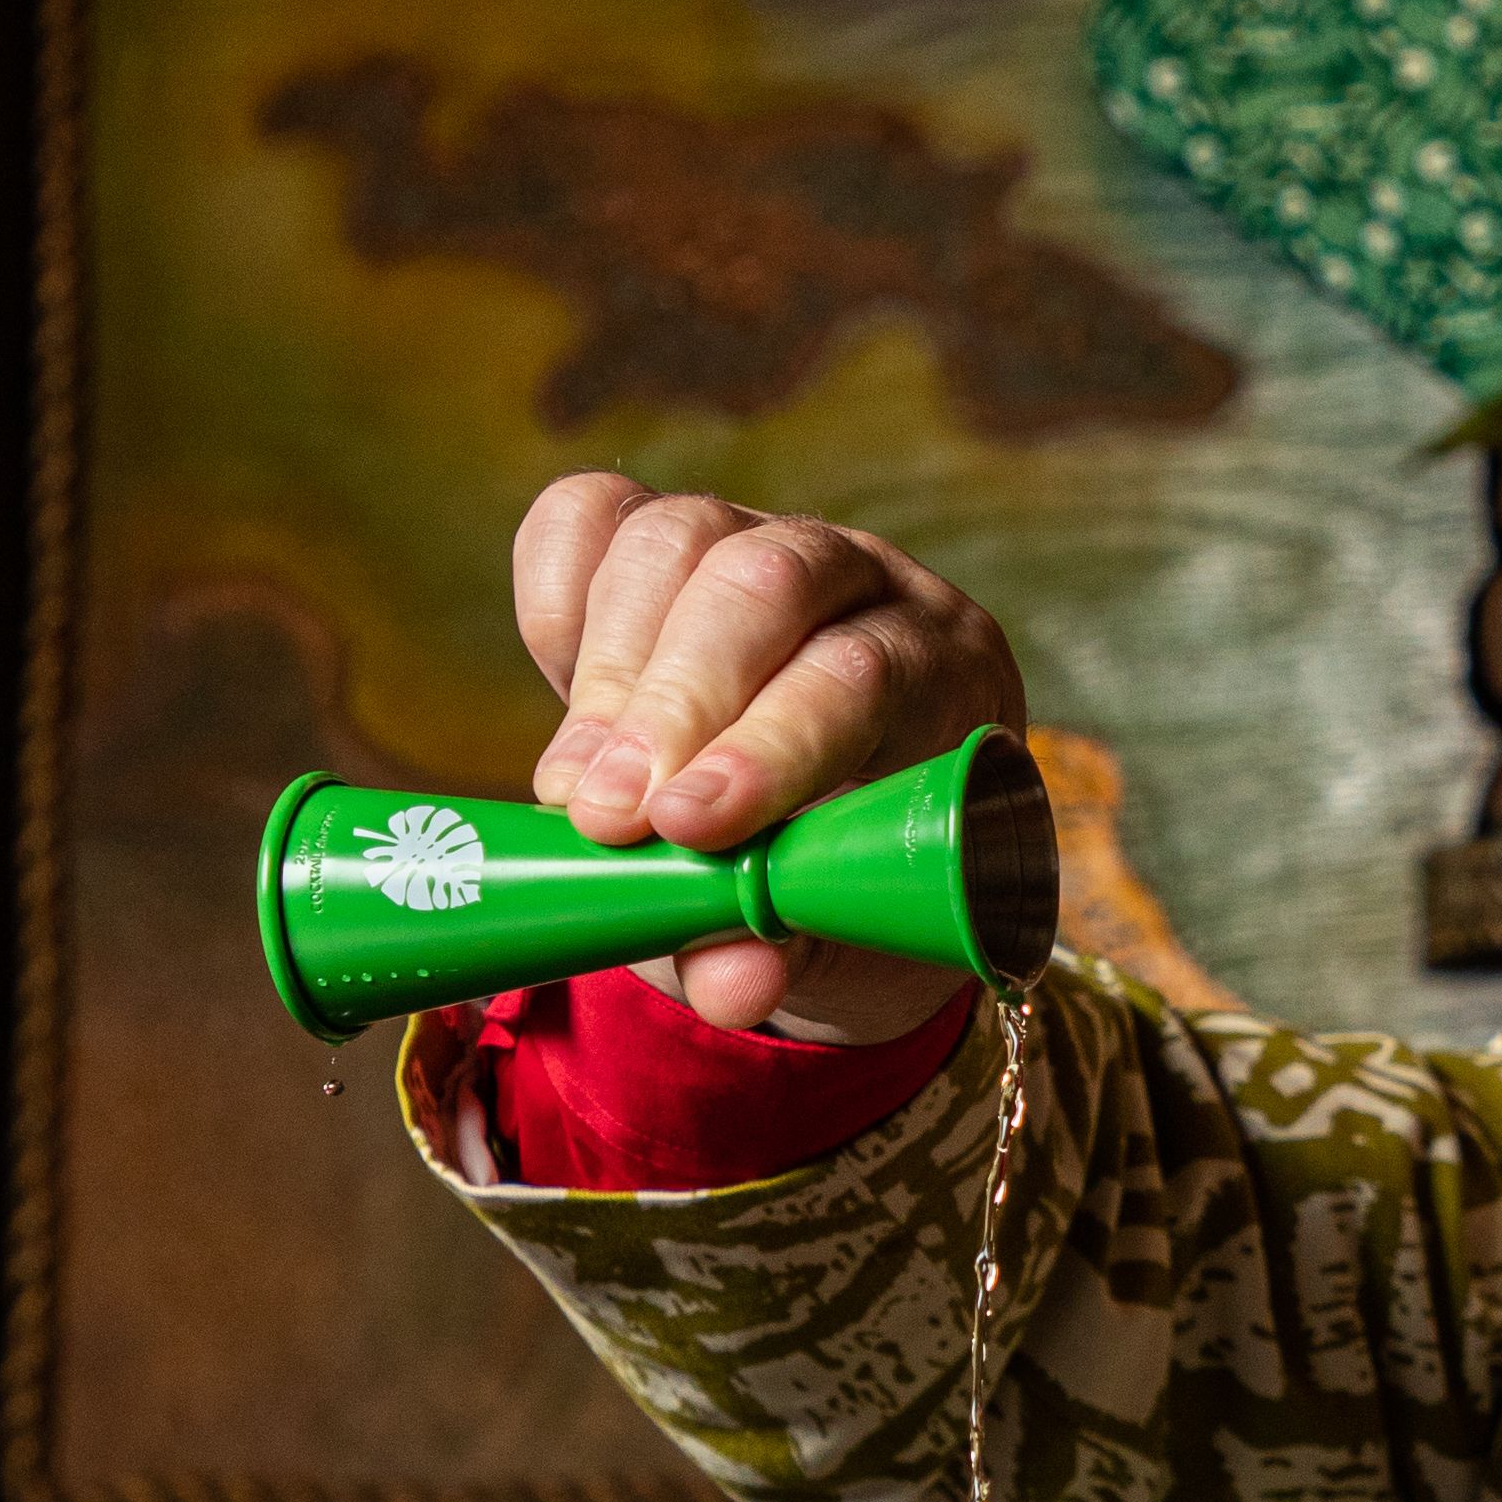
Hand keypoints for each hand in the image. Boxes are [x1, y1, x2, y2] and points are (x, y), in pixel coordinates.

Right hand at [507, 471, 1034, 1042]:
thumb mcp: (827, 940)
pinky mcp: (669, 535)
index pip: (862, 672)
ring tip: (577, 788)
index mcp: (943, 676)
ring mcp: (762, 539)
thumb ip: (780, 956)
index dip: (769, 743)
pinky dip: (558, 601)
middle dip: (673, 698)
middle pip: (768, 578)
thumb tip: (730, 984)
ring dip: (611, 667)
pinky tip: (565, 694)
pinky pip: (595, 518)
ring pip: (679, 537)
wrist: (825, 836)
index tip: (686, 825)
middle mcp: (864, 584)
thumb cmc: (843, 885)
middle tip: (605, 816)